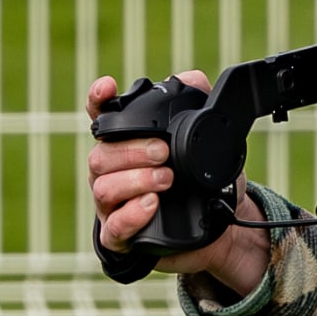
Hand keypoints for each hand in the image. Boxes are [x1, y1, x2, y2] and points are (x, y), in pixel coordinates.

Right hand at [86, 71, 268, 297]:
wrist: (218, 223)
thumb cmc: (200, 177)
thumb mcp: (205, 138)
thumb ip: (197, 103)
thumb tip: (191, 79)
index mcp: (125, 144)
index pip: (101, 118)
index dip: (97, 101)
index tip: (107, 87)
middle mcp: (111, 173)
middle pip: (100, 156)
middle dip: (132, 151)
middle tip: (164, 152)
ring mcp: (112, 206)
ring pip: (104, 188)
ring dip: (136, 180)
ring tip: (167, 179)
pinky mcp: (122, 236)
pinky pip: (113, 228)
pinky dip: (131, 214)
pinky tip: (152, 204)